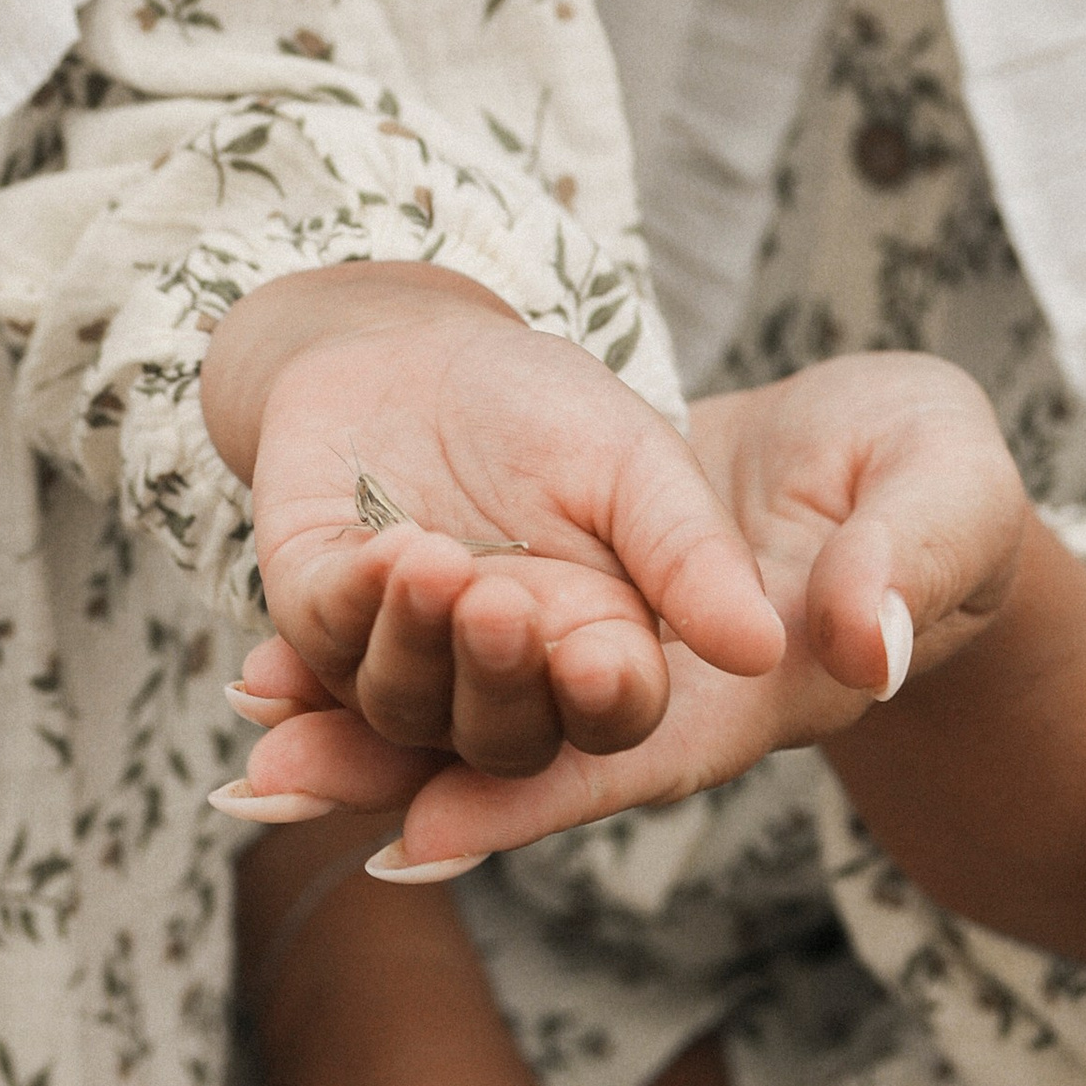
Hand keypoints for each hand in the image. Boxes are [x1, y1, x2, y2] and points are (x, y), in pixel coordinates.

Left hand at [202, 267, 780, 777]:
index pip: (611, 718)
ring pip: (405, 711)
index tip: (602, 665)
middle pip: (504, 740)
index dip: (603, 706)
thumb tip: (764, 648)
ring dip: (417, 647)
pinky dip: (351, 606)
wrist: (416, 344)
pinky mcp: (321, 617)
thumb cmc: (547, 408)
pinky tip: (381, 547)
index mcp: (597, 652)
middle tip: (498, 605)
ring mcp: (405, 658)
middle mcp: (500, 680)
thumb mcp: (637, 462)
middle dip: (498, 681)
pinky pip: (326, 646)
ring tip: (432, 559)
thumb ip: (691, 554)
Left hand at [232, 353, 1028, 867]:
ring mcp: (592, 640)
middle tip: (278, 777)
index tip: (419, 833)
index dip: (528, 802)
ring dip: (351, 734)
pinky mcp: (552, 586)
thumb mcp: (943, 495)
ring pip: (457, 710)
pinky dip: (352, 658)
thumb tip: (858, 650)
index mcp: (748, 690)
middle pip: (511, 751)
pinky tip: (263, 669)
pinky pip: (437, 638)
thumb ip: (908, 568)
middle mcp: (652, 690)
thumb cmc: (925, 473)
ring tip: (248, 750)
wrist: (879, 447)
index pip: (628, 760)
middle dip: (395, 766)